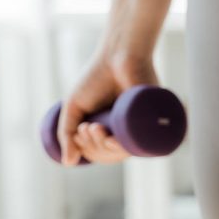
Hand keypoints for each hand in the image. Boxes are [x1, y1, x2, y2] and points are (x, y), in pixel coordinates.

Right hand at [57, 51, 157, 165]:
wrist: (118, 54)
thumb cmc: (96, 77)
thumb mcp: (74, 107)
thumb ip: (66, 133)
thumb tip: (68, 164)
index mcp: (108, 129)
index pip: (98, 153)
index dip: (86, 150)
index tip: (80, 131)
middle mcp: (125, 130)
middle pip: (108, 155)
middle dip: (92, 147)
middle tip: (87, 126)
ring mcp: (138, 125)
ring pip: (121, 152)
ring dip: (102, 147)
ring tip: (93, 127)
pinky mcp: (151, 118)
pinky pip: (139, 142)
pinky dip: (122, 146)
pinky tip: (111, 140)